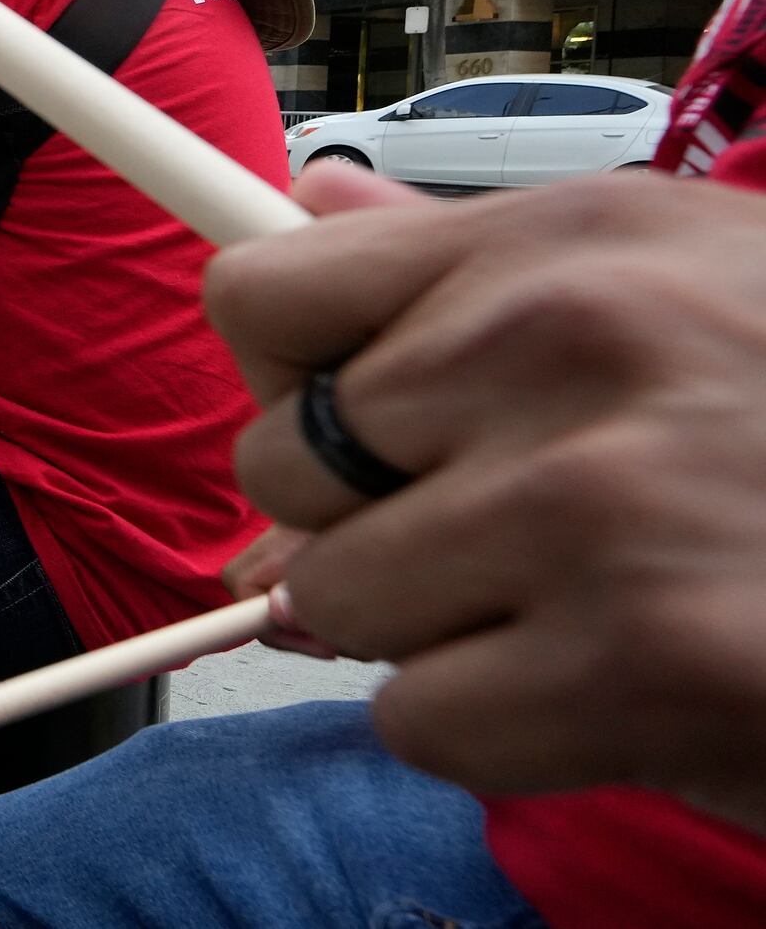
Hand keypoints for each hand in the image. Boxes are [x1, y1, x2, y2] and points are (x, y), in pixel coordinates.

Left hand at [209, 163, 765, 825]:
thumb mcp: (684, 276)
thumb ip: (478, 265)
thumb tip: (306, 215)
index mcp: (566, 238)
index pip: (262, 296)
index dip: (287, 377)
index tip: (357, 422)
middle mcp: (565, 343)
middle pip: (279, 465)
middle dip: (367, 519)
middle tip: (513, 532)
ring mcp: (597, 505)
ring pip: (334, 600)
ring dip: (432, 632)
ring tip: (579, 603)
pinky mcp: (642, 660)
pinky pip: (416, 717)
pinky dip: (492, 732)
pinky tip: (608, 689)